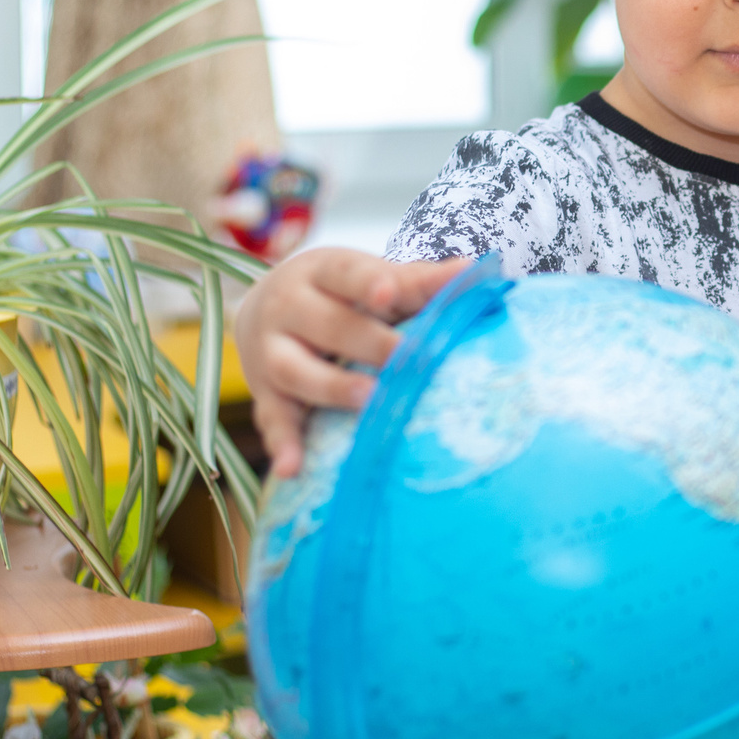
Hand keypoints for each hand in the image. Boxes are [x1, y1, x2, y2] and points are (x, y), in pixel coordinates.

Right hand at [235, 251, 469, 475]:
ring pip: (295, 369)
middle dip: (365, 342)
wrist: (263, 307)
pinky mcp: (266, 394)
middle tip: (404, 359)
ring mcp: (270, 352)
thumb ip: (418, 280)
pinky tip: (294, 468)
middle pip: (326, 324)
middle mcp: (288, 308)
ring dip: (331, 387)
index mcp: (322, 272)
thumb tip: (475, 270)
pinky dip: (281, 444)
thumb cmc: (338, 294)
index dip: (367, 283)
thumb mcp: (369, 278)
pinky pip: (271, 418)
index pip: (345, 273)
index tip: (389, 292)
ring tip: (368, 400)